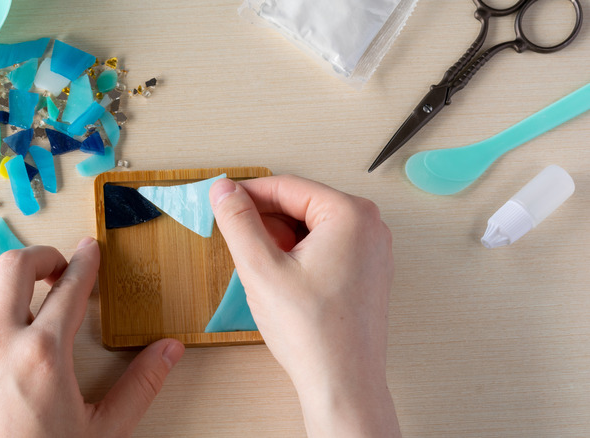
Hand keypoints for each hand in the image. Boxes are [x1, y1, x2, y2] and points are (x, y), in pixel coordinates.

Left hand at [0, 240, 184, 436]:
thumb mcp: (104, 430)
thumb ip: (140, 385)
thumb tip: (169, 350)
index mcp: (44, 354)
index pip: (70, 288)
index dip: (85, 262)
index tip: (90, 251)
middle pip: (14, 267)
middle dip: (41, 256)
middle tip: (58, 267)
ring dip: (10, 290)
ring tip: (29, 304)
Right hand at [210, 175, 398, 437]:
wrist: (342, 383)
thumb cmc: (313, 332)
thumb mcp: (260, 268)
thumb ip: (238, 221)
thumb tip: (224, 190)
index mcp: (350, 214)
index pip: (286, 186)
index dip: (246, 193)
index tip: (219, 201)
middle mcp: (369, 226)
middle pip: (300, 205)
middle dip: (264, 220)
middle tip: (235, 240)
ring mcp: (371, 250)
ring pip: (310, 228)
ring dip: (278, 240)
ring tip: (260, 269)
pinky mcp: (366, 272)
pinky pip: (324, 247)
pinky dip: (297, 255)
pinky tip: (281, 280)